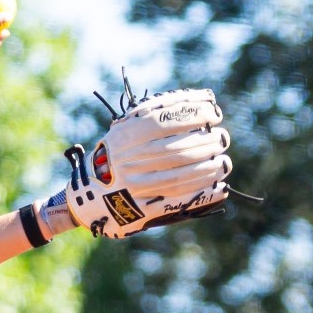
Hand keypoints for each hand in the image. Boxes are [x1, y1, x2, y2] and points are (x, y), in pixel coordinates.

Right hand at [33, 87, 232, 239]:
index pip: (166, 119)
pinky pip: (179, 201)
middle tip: (222, 138)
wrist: (88, 198)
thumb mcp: (125, 131)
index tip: (214, 111)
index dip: (195, 113)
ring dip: (210, 168)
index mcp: (124, 137)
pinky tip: (219, 188)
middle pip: (179, 148)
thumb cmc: (115, 158)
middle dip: (208, 141)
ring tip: (223, 163)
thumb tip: (203, 102)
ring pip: (182, 175)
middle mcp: (128, 161)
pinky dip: (203, 194)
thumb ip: (155, 116)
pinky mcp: (141, 210)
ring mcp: (134, 187)